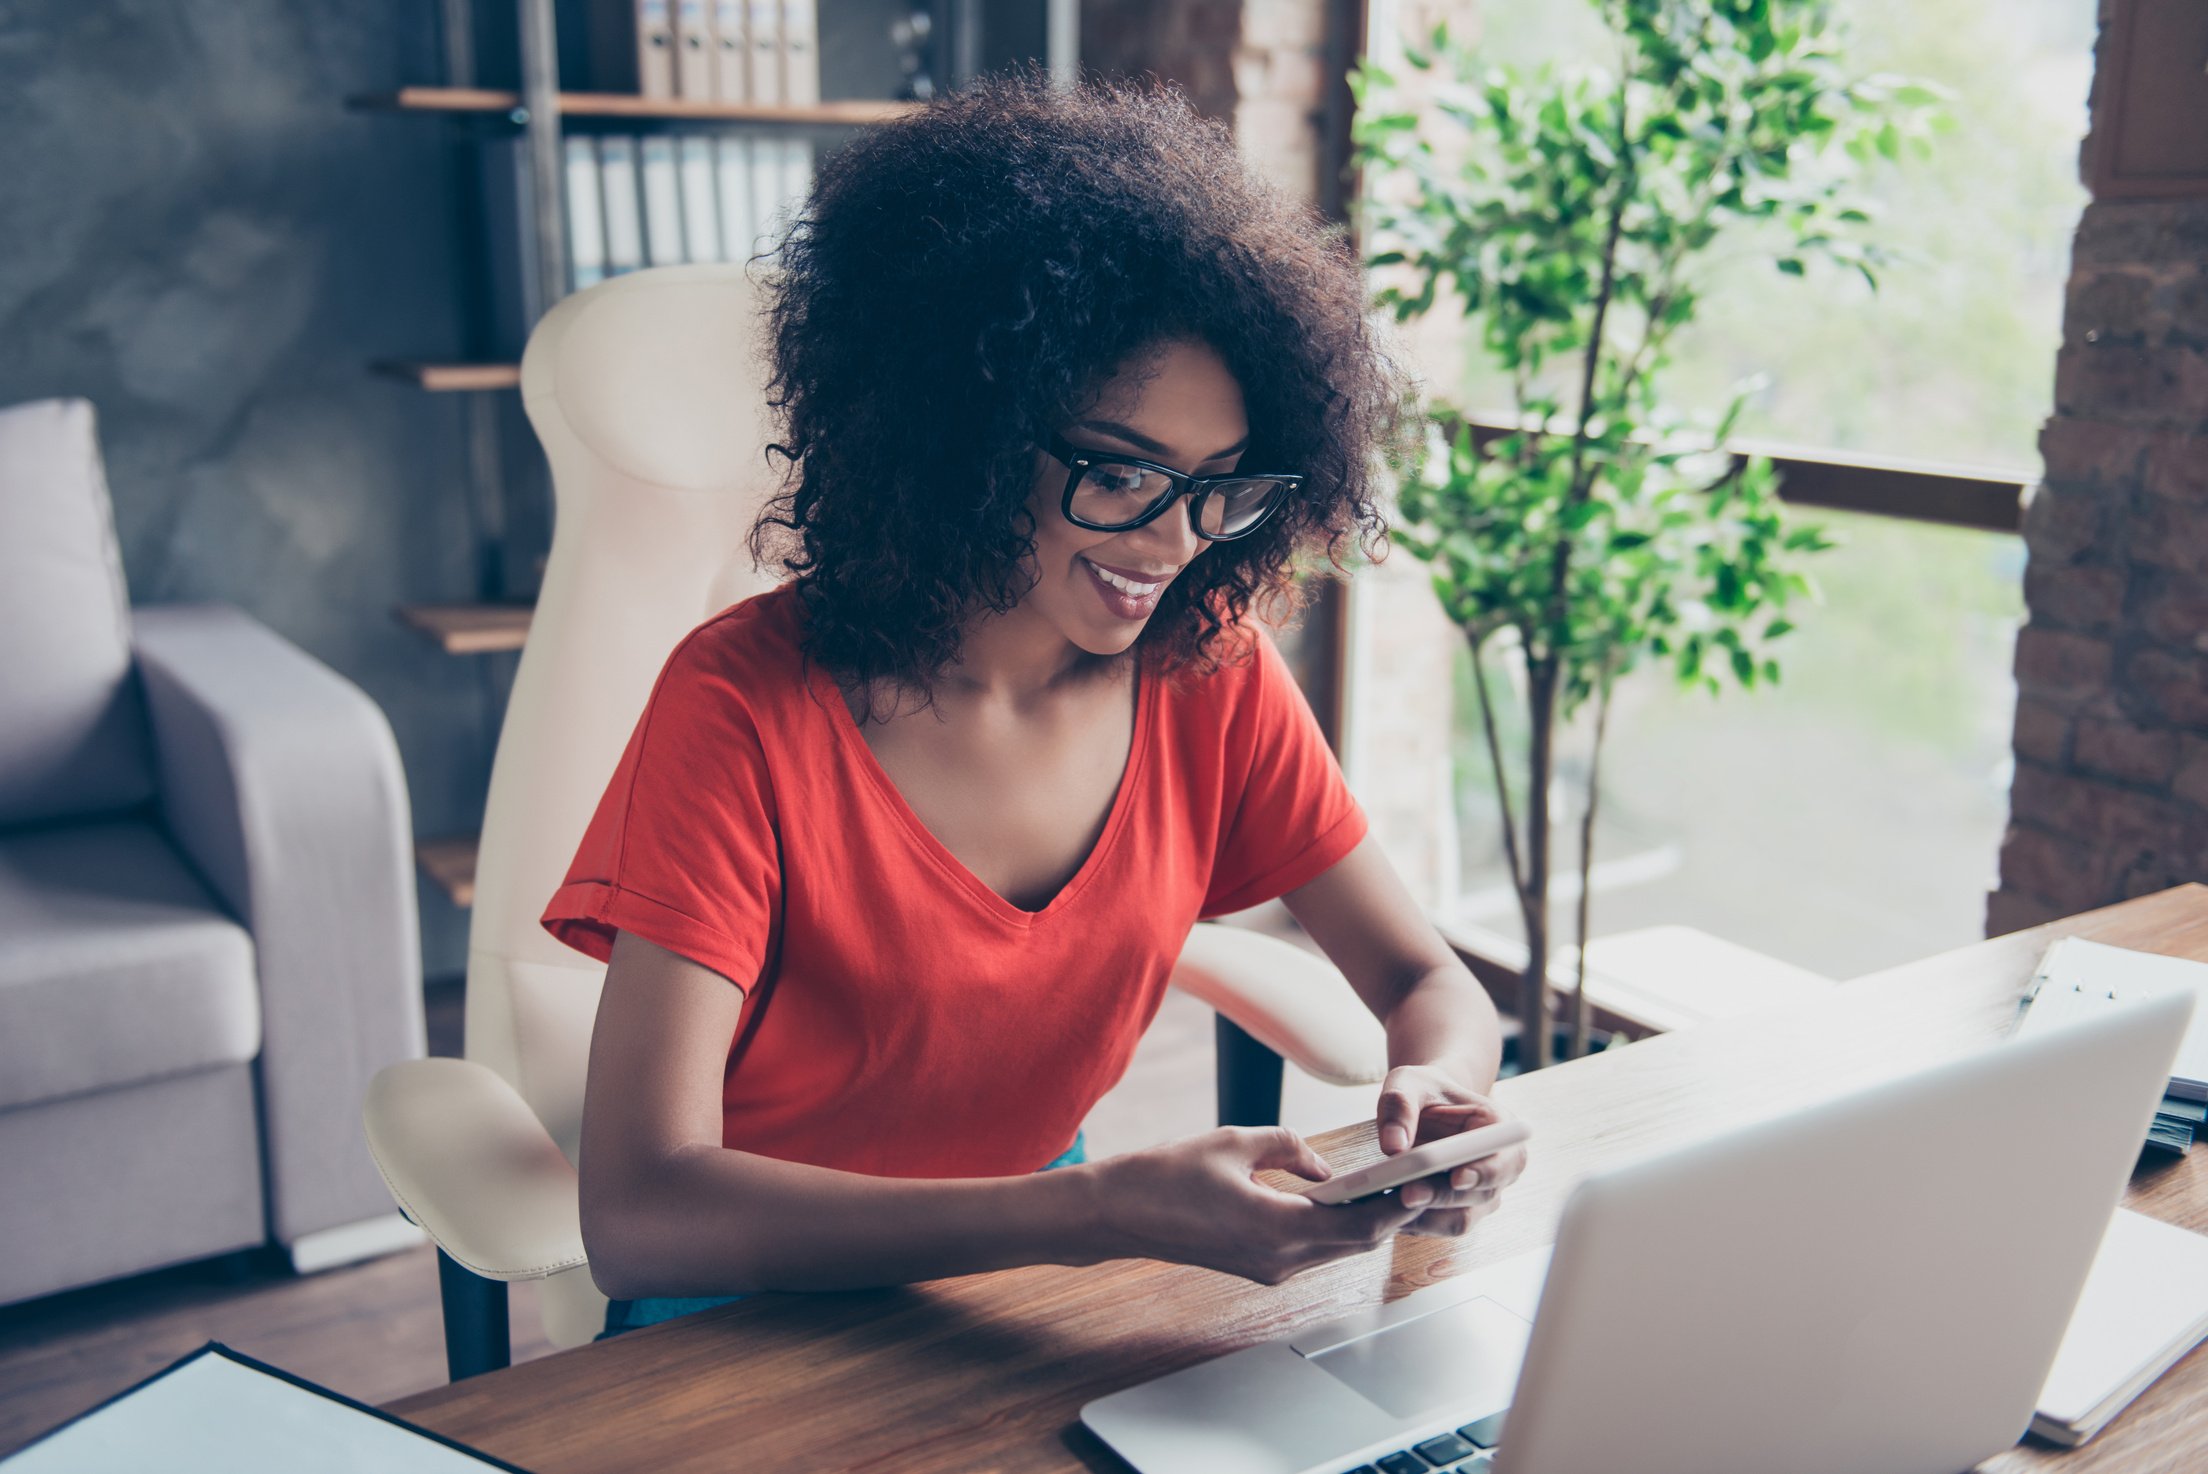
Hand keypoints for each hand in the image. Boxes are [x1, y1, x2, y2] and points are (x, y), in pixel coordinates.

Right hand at [1090, 1126, 1429, 1284]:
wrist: (1118, 1214)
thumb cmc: (1166, 1176)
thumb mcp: (1235, 1142)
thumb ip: (1290, 1148)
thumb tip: (1322, 1166)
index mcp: (1276, 1228)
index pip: (1357, 1225)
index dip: (1394, 1206)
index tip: (1419, 1183)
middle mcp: (1278, 1259)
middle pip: (1353, 1243)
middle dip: (1387, 1215)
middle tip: (1413, 1181)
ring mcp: (1266, 1267)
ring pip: (1333, 1248)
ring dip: (1361, 1222)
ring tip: (1384, 1186)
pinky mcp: (1256, 1265)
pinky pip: (1308, 1249)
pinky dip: (1332, 1227)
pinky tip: (1339, 1200)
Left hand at [1372, 1063, 1528, 1238]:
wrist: (1423, 1107)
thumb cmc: (1422, 1092)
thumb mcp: (1407, 1083)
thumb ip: (1399, 1107)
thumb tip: (1393, 1146)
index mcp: (1499, 1127)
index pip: (1503, 1157)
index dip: (1484, 1171)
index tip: (1457, 1177)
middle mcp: (1498, 1166)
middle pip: (1480, 1194)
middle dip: (1441, 1196)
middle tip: (1407, 1194)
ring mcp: (1481, 1194)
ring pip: (1459, 1219)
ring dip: (1425, 1216)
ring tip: (1387, 1206)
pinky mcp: (1457, 1211)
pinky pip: (1439, 1227)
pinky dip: (1414, 1224)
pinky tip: (1386, 1213)